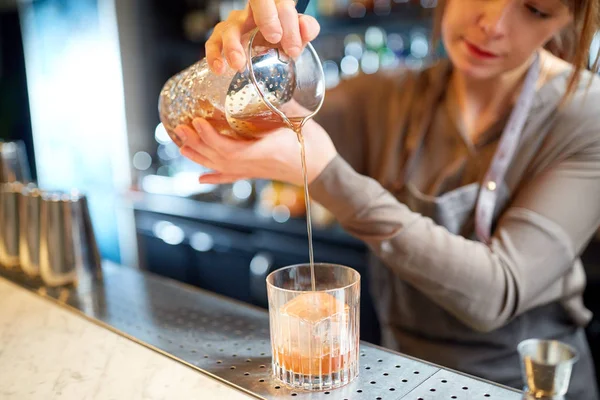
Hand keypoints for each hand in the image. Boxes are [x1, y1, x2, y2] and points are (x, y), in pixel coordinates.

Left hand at [175, 118, 336, 186]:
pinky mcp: (256, 173)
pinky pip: (232, 177)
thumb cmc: (314, 146)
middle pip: (218, 158)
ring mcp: (254, 171)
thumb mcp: (299, 120)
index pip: (229, 149)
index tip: (198, 121)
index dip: (210, 138)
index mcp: (265, 152)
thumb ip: (283, 104)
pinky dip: (215, 177)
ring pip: (221, 167)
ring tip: (181, 146)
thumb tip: (269, 79)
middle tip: (180, 128)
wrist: (323, 170)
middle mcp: (255, 165)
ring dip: (199, 157)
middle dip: (197, 144)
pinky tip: (201, 179)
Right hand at [206, 0, 319, 73]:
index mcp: (273, 8)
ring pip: (230, 27)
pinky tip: (220, 68)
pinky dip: (214, 55)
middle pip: (254, 2)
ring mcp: (235, 25)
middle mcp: (252, 12)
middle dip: (265, 17)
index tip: (293, 48)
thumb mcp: (297, 39)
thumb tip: (307, 28)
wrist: (266, 62)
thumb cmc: (281, 45)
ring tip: (239, 64)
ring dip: (233, 45)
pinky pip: (213, 43)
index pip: (280, 2)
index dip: (287, 19)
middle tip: (274, 39)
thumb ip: (306, 31)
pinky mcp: (220, 40)